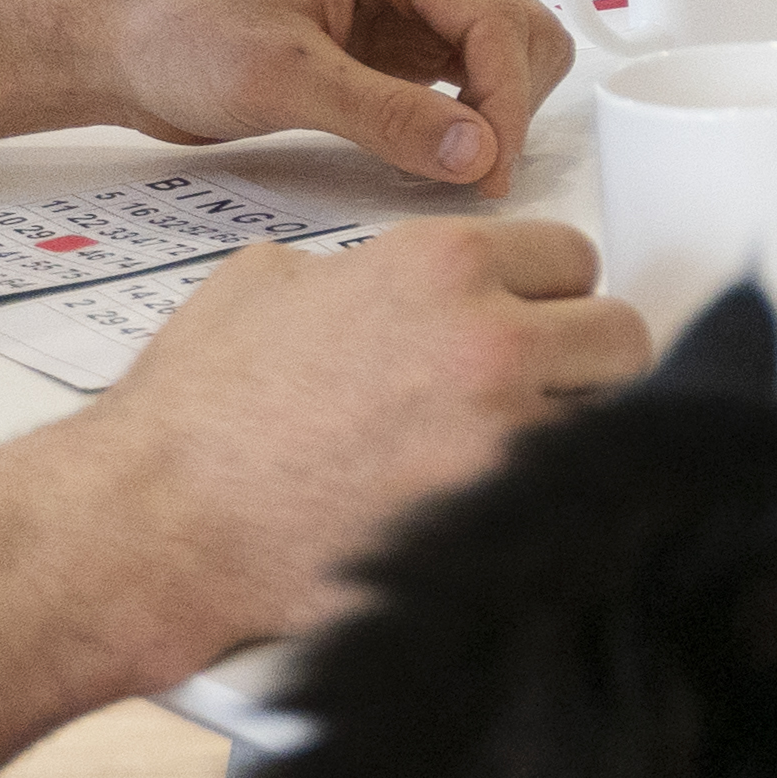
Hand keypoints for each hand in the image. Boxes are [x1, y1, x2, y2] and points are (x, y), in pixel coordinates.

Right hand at [61, 218, 650, 673]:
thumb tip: (380, 279)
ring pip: (611, 421)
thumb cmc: (198, 412)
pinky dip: (548, 498)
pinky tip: (504, 502)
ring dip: (574, 431)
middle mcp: (488, 342)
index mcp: (441, 267)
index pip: (572, 256)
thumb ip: (358, 268)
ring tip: (513, 447)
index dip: (548, 290)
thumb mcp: (268, 282)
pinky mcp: (493, 521)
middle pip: (618, 335)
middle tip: (544, 384)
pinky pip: (570, 498)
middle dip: (584, 357)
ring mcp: (500, 439)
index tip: (534, 315)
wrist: (158, 520)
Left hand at [92, 0, 574, 188]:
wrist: (115, 41)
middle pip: (517, 28)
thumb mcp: (280, 78)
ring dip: (493, 111)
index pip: (494, 14)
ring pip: (501, 53)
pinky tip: (435, 154)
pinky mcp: (390, 41)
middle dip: (509, 102)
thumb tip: (474, 150)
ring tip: (456, 168)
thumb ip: (385, 115)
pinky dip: (464, 119)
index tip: (490, 167)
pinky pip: (460, 78)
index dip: (505, 97)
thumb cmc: (174, 30)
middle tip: (477, 174)